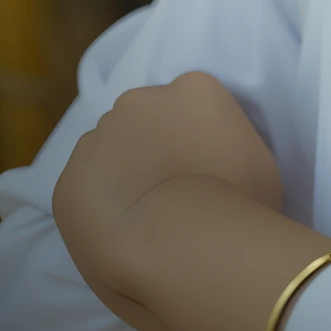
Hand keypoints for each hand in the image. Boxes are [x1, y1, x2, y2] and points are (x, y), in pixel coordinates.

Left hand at [53, 71, 281, 330]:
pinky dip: (98, 209)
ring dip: (122, 176)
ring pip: (111, 154)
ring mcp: (98, 137)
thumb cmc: (238, 202)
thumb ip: (235, 147)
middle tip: (174, 196)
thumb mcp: (262, 164)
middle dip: (154, 150)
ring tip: (145, 222)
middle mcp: (141, 99)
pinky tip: (120, 237)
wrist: (179, 243)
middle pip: (147, 122)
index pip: (193, 104)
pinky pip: (85, 192)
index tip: (207, 173)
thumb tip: (223, 163)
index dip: (199, 140)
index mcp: (195, 87)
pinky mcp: (67, 181)